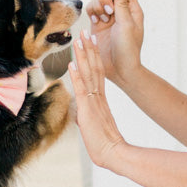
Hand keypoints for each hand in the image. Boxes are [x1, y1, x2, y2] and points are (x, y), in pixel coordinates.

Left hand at [68, 31, 125, 168]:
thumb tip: (79, 113)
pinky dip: (77, 75)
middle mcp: (98, 96)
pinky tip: (73, 64)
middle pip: (94, 67)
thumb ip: (86, 116)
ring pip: (88, 73)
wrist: (113, 153)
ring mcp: (94, 101)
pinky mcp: (89, 109)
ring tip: (79, 40)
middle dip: (89, 49)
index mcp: (100, 99)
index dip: (94, 57)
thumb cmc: (104, 144)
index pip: (97, 73)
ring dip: (83, 56)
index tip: (90, 43)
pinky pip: (82, 89)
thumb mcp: (92, 126)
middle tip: (85, 32)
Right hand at [86, 0, 143, 87]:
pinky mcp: (98, 23)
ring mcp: (108, 16)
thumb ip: (122, 5)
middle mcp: (120, 10)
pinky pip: (91, 9)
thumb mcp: (126, 25)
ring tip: (103, 19)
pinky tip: (96, 22)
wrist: (118, 69)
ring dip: (98, 4)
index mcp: (133, 9)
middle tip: (108, 12)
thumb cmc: (127, 49)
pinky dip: (92, 11)